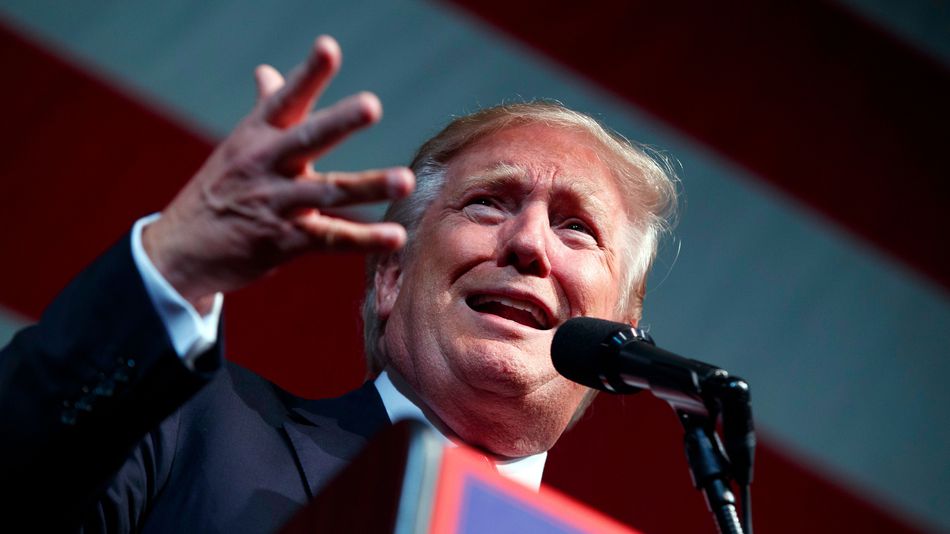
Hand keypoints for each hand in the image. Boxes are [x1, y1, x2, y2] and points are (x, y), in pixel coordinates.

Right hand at [142, 36, 413, 312]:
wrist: (181, 251)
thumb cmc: (218, 191)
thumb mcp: (237, 146)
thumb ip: (265, 108)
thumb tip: (268, 71)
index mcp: (257, 135)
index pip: (286, 99)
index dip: (308, 74)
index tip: (328, 47)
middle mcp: (266, 165)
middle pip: (307, 138)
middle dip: (340, 122)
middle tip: (371, 105)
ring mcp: (275, 204)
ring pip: (328, 192)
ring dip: (368, 186)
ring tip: (406, 181)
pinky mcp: (283, 243)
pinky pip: (330, 239)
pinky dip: (364, 240)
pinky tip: (395, 237)